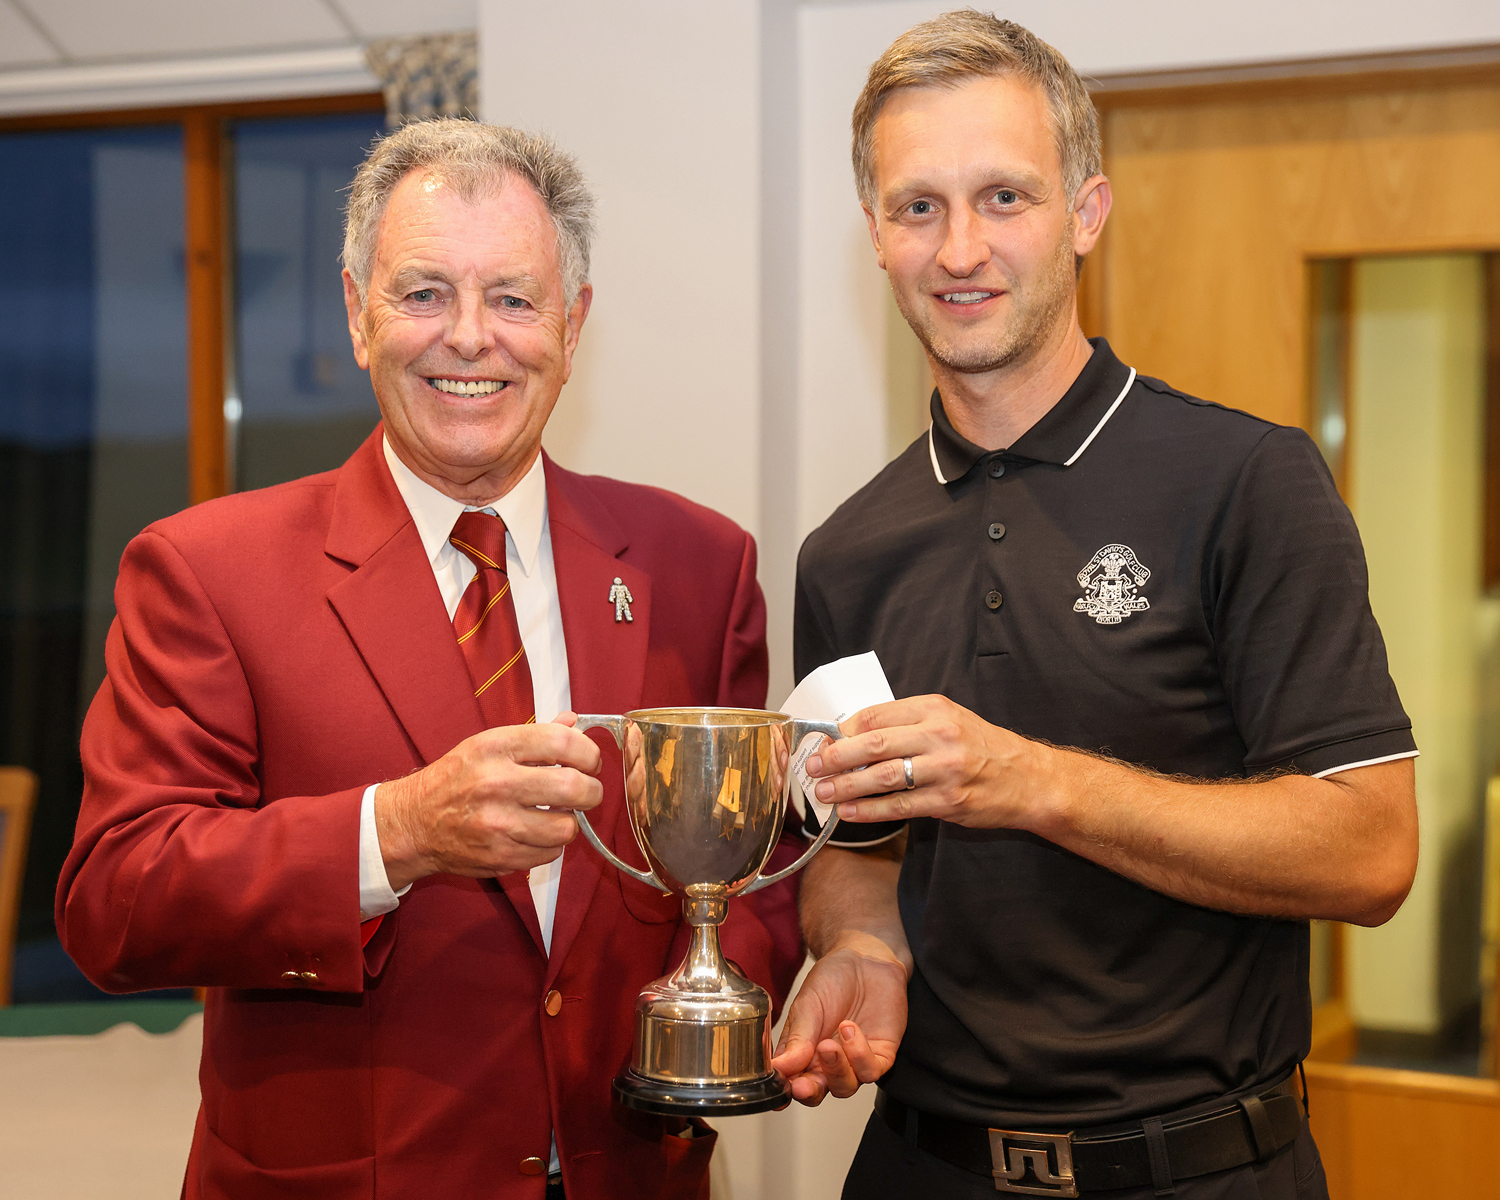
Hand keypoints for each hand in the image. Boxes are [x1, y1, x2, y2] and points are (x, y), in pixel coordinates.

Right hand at [375, 713, 602, 888]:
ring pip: (567, 828)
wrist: (414, 821)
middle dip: (591, 790)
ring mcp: (497, 824)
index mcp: (496, 747)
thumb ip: (536, 735)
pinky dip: (551, 845)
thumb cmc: (456, 778)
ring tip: (558, 814)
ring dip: (570, 822)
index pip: (562, 742)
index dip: (589, 752)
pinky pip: (550, 854)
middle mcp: (496, 783)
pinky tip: (537, 833)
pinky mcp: (499, 857)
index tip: (590, 761)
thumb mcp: (489, 743)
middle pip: (573, 787)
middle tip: (587, 791)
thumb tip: (574, 722)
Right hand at [769, 934, 908, 1104]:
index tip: (784, 1092)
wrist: (866, 958)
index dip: (787, 1092)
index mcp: (803, 1053)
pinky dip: (859, 1055)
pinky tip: (850, 1030)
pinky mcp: (881, 1055)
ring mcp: (855, 1061)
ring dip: (836, 1070)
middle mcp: (828, 1062)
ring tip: (830, 1043)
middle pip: (818, 1092)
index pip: (792, 1082)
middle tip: (803, 1085)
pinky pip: (871, 1071)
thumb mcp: (806, 1005)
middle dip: (810, 1091)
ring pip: (845, 1087)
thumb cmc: (832, 979)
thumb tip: (780, 1068)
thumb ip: (797, 1039)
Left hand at [807, 695, 1050, 829]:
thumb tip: (852, 735)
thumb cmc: (981, 747)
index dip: (843, 731)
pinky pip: (900, 806)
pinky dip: (870, 810)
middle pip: (874, 744)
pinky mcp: (949, 800)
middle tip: (812, 767)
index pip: (876, 714)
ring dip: (847, 786)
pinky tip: (850, 813)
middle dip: (836, 757)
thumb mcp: (947, 719)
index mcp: (933, 708)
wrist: (1028, 778)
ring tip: (823, 793)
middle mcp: (939, 734)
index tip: (823, 742)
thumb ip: (905, 724)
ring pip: (883, 777)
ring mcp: (945, 769)